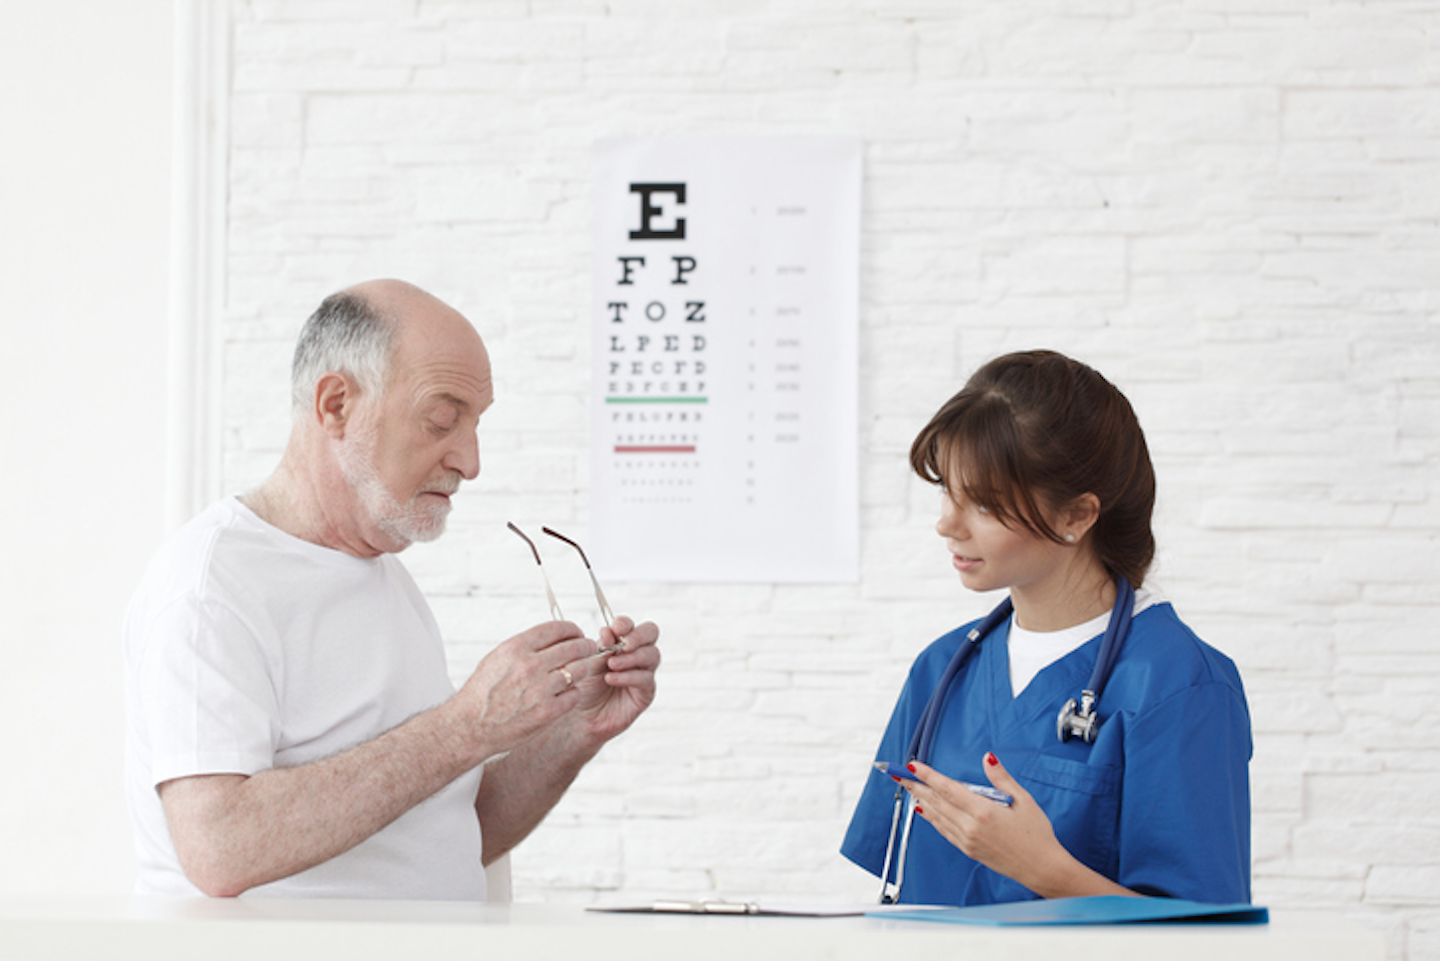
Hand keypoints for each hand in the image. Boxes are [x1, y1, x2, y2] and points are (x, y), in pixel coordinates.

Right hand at [453, 620, 597, 756]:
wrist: (470, 726)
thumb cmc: (482, 692)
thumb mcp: (497, 658)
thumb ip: (525, 646)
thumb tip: (552, 637)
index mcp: (517, 648)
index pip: (558, 628)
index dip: (573, 630)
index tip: (577, 634)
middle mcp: (530, 666)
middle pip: (574, 647)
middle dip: (586, 646)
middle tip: (589, 649)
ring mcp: (540, 689)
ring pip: (579, 670)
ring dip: (582, 669)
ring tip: (578, 671)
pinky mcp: (547, 712)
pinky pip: (574, 695)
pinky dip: (573, 693)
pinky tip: (567, 693)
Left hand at [569, 615, 659, 742]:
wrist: (579, 718)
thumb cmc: (583, 688)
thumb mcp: (589, 662)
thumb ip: (602, 647)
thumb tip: (609, 631)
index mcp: (621, 644)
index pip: (632, 626)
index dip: (626, 623)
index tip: (615, 628)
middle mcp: (635, 656)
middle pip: (651, 634)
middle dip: (638, 635)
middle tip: (624, 644)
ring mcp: (643, 673)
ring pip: (652, 655)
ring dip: (631, 657)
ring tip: (611, 665)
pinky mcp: (645, 694)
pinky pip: (646, 679)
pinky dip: (628, 676)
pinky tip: (611, 678)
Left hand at [902, 754, 1069, 893]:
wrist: (1042, 868)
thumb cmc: (1037, 835)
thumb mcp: (1024, 800)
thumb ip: (1001, 778)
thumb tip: (988, 758)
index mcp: (984, 812)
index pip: (948, 788)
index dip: (928, 775)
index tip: (914, 765)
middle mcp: (971, 827)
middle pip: (936, 801)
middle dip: (916, 785)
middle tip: (900, 772)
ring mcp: (967, 840)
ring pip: (937, 816)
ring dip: (921, 799)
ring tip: (908, 787)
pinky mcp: (968, 850)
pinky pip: (944, 830)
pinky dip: (932, 818)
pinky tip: (925, 810)